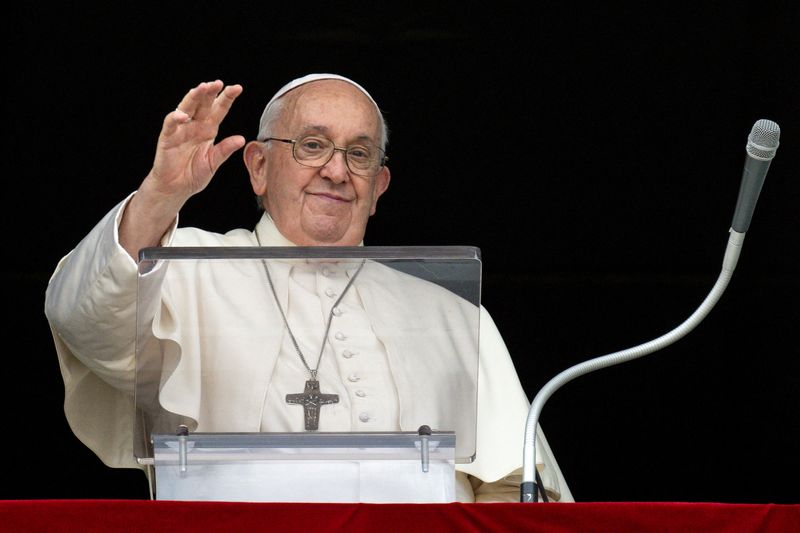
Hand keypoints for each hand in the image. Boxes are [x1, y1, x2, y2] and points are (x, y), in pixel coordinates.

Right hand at [149, 80, 244, 202]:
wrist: (176, 188)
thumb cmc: (194, 174)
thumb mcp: (213, 162)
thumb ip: (225, 150)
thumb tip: (241, 139)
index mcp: (208, 129)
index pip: (219, 110)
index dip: (227, 98)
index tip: (237, 88)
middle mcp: (195, 125)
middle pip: (203, 104)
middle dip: (210, 92)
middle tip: (218, 83)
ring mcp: (181, 130)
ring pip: (186, 108)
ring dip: (193, 97)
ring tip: (202, 88)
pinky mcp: (167, 138)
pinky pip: (171, 124)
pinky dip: (175, 118)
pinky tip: (183, 115)